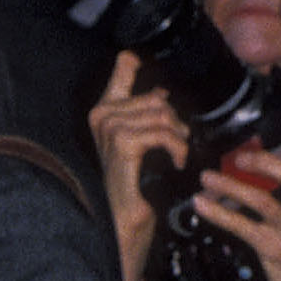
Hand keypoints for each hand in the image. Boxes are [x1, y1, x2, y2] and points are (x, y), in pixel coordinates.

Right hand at [90, 46, 190, 195]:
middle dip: (174, 120)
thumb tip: (161, 91)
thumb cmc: (130, 184)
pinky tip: (177, 161)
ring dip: (178, 136)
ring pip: (162, 115)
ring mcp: (110, 128)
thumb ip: (144, 112)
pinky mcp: (123, 143)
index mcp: (103, 110)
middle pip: (156, 97)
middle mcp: (102, 116)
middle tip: (177, 142)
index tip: (159, 81)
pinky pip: (163, 132)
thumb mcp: (138, 140)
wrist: (122, 217)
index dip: (142, 62)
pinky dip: (177, 148)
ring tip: (178, 153)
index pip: (124, 66)